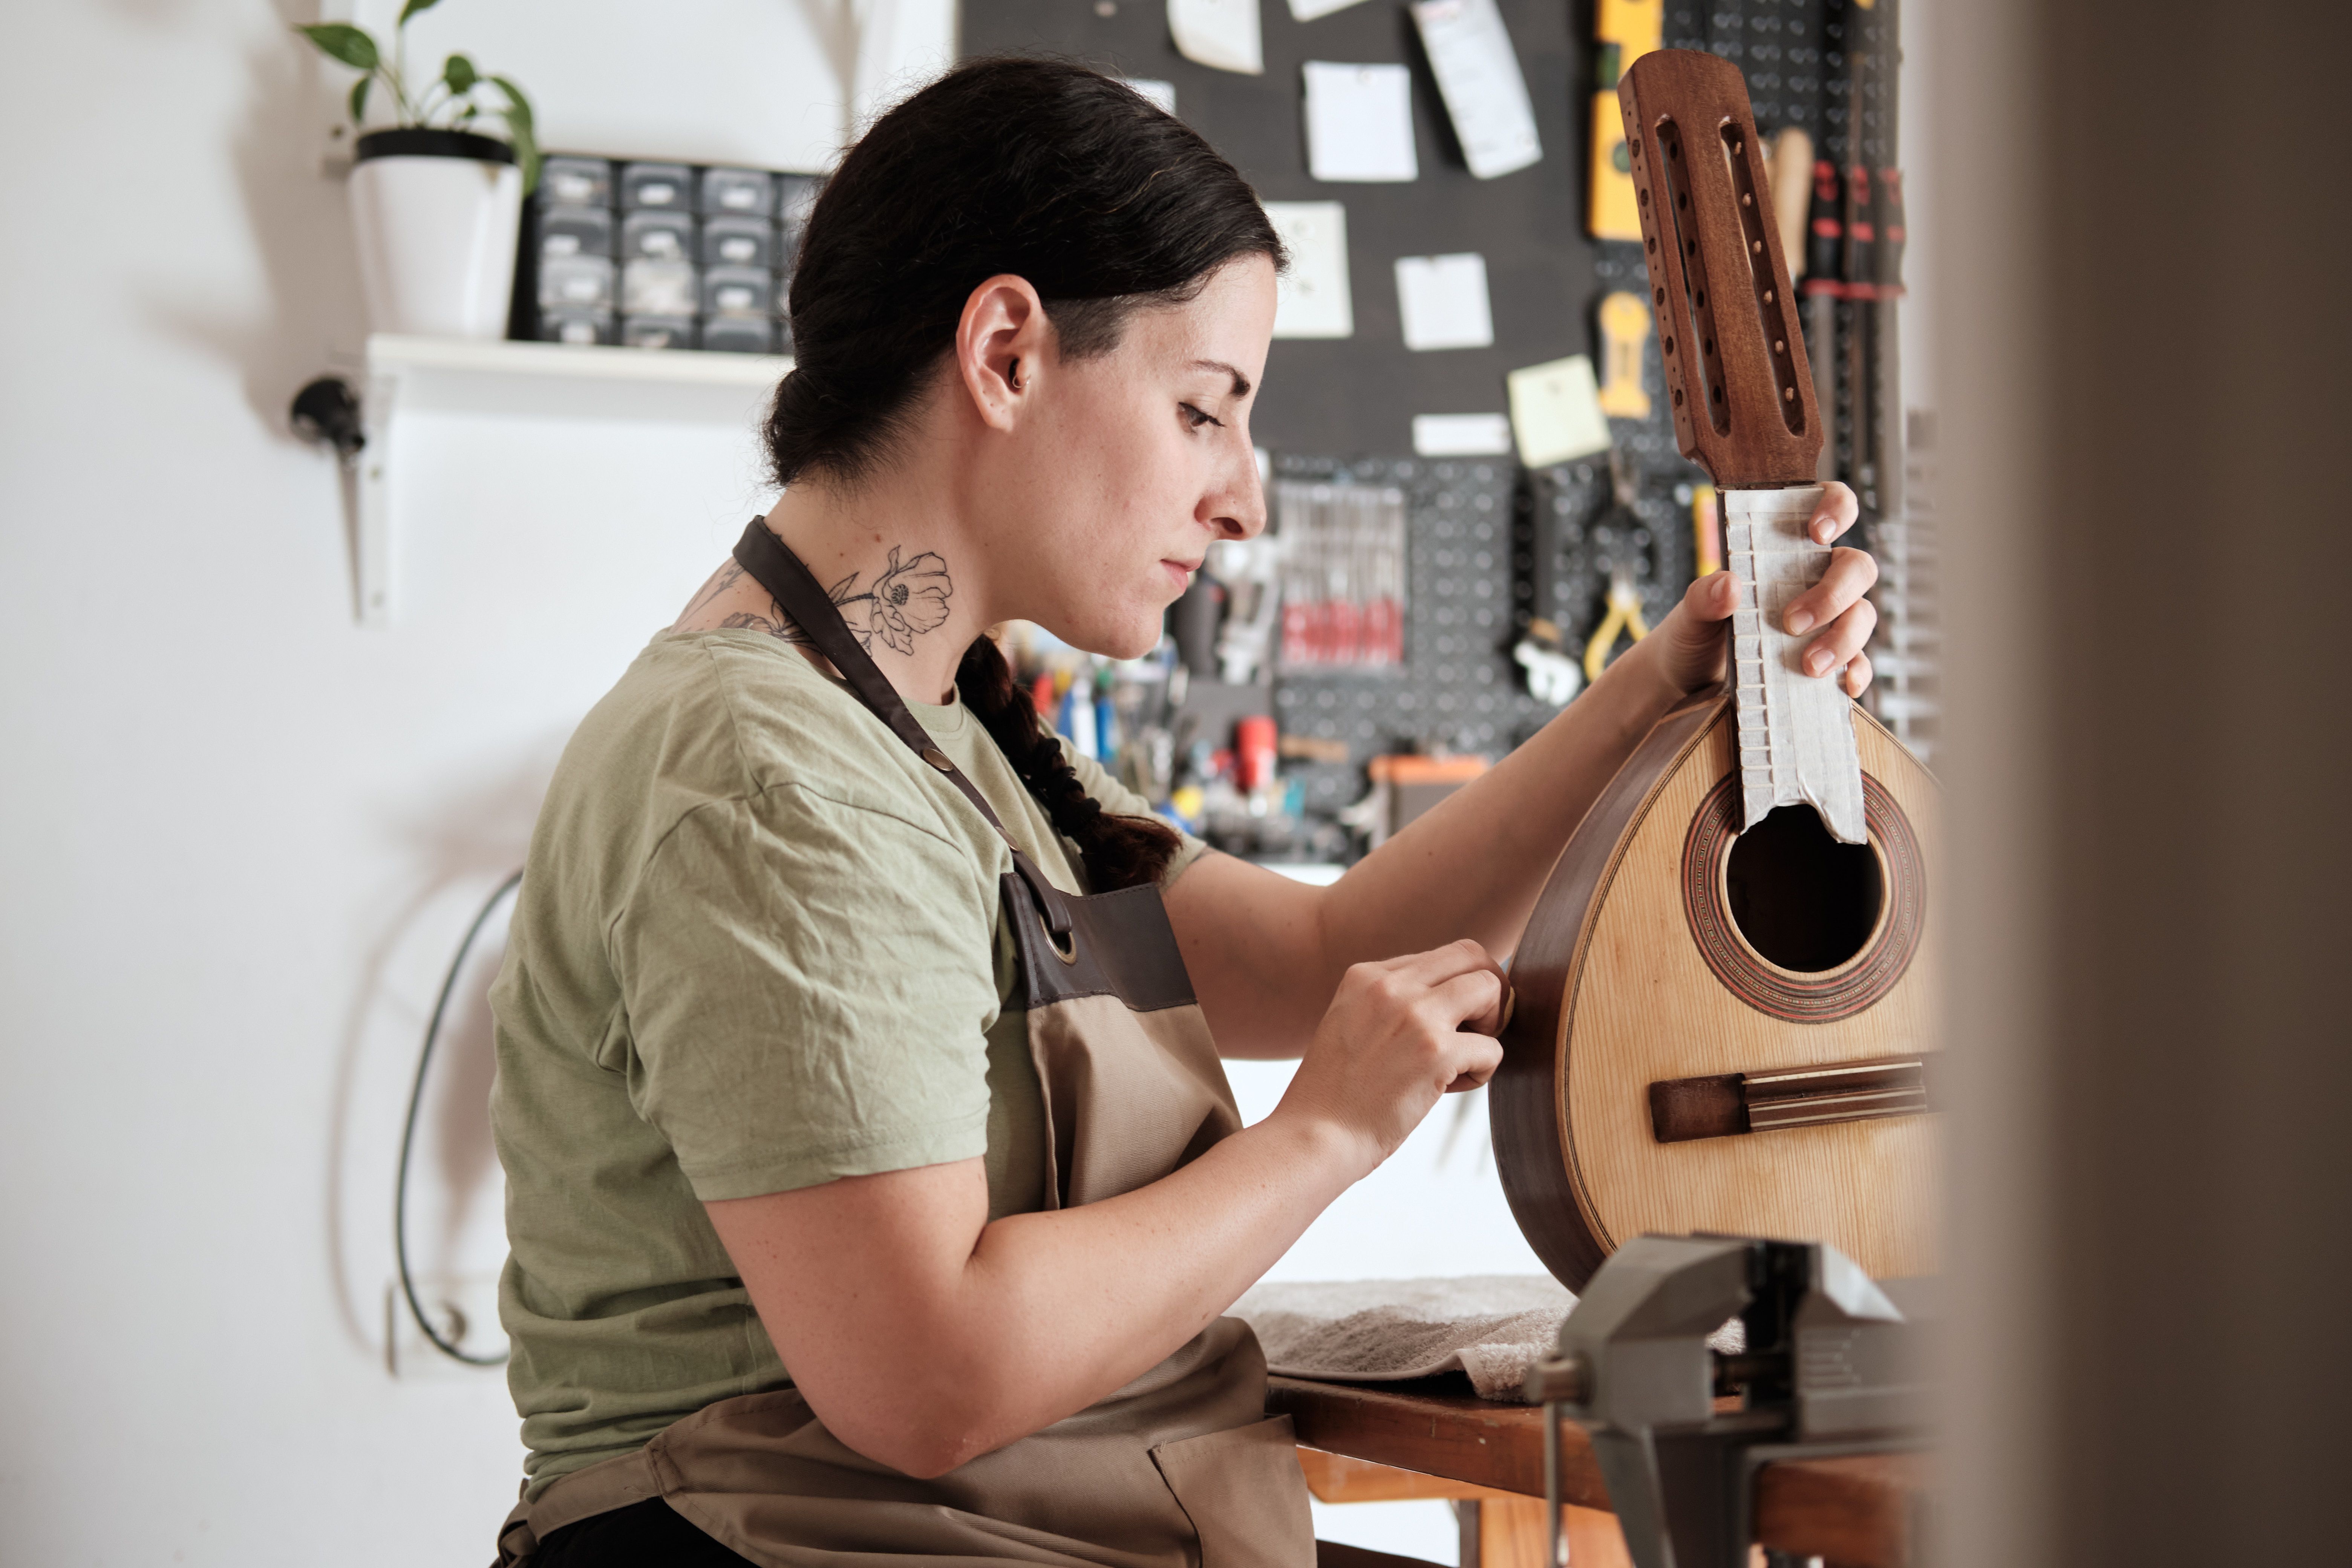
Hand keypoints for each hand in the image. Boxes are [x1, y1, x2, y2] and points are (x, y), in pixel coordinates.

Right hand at [1271, 939, 1508, 1178]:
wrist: (1314, 1137)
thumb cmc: (1334, 1095)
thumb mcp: (1351, 1023)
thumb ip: (1392, 1002)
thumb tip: (1453, 996)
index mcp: (1365, 975)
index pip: (1440, 955)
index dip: (1457, 987)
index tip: (1451, 1021)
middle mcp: (1390, 985)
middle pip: (1472, 956)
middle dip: (1488, 992)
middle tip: (1477, 1031)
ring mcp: (1415, 1015)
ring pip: (1490, 988)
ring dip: (1491, 1024)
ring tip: (1463, 1058)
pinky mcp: (1436, 1052)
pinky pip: (1491, 1048)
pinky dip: (1480, 1072)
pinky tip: (1447, 1090)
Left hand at [1637, 481, 1878, 698]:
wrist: (1688, 683)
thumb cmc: (1695, 633)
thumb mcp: (1690, 613)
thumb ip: (1704, 597)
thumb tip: (1728, 585)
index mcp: (1786, 554)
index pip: (1830, 509)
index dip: (1836, 508)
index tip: (1817, 532)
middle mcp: (1814, 581)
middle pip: (1856, 567)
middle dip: (1833, 593)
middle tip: (1793, 622)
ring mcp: (1827, 620)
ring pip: (1862, 614)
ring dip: (1844, 638)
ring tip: (1808, 666)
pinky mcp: (1830, 659)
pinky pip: (1860, 661)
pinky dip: (1858, 671)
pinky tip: (1844, 684)